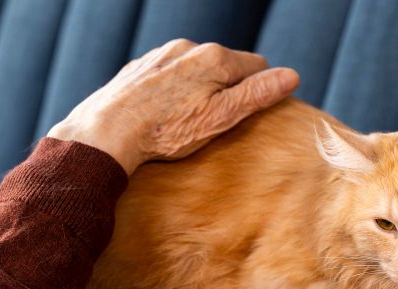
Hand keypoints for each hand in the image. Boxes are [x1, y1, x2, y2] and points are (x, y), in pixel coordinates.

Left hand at [47, 40, 298, 173]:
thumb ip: (256, 95)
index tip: (249, 114)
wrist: (106, 132)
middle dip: (229, 88)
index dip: (260, 90)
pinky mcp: (141, 66)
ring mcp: (162, 54)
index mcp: (215, 58)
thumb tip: (291, 76)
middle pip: (226, 65)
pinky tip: (164, 114)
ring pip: (197, 68)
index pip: (258, 65)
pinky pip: (170, 73)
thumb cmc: (167, 131)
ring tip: (187, 120)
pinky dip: (175, 90)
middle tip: (217, 122)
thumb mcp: (221, 118)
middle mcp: (189, 47)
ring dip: (201, 88)